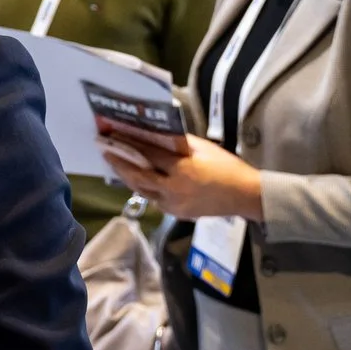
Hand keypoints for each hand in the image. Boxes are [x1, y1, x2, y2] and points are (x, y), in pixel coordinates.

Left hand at [95, 118, 263, 220]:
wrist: (246, 196)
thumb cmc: (228, 168)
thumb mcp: (204, 148)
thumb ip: (179, 143)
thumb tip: (157, 135)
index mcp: (182, 170)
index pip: (149, 155)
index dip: (130, 144)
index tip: (115, 135)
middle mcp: (173, 190)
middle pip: (138, 176)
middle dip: (119, 163)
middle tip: (105, 150)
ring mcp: (174, 205)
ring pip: (143, 191)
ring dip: (128, 177)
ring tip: (116, 163)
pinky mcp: (177, 214)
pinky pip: (155, 200)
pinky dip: (145, 189)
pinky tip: (139, 179)